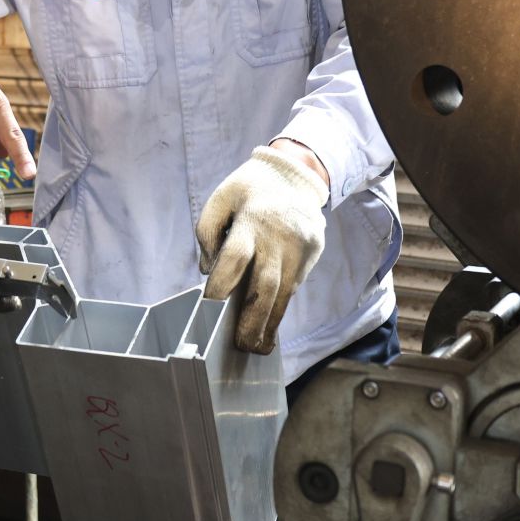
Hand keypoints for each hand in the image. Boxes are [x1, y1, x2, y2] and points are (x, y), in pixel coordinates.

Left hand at [196, 145, 328, 354]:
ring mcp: (299, 247)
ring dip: (270, 323)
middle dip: (252, 320)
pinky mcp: (311, 253)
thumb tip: (207, 270)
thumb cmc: (250, 188)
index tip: (210, 305)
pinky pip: (294, 286)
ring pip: (284, 293)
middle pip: (265, 286)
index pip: (236, 258)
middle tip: (240, 345)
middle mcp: (278, 237)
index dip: (221, 285)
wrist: (297, 174)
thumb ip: (207, 232)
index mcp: (251, 221)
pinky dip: (281, 308)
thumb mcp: (221, 197)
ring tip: (257, 346)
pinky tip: (271, 326)